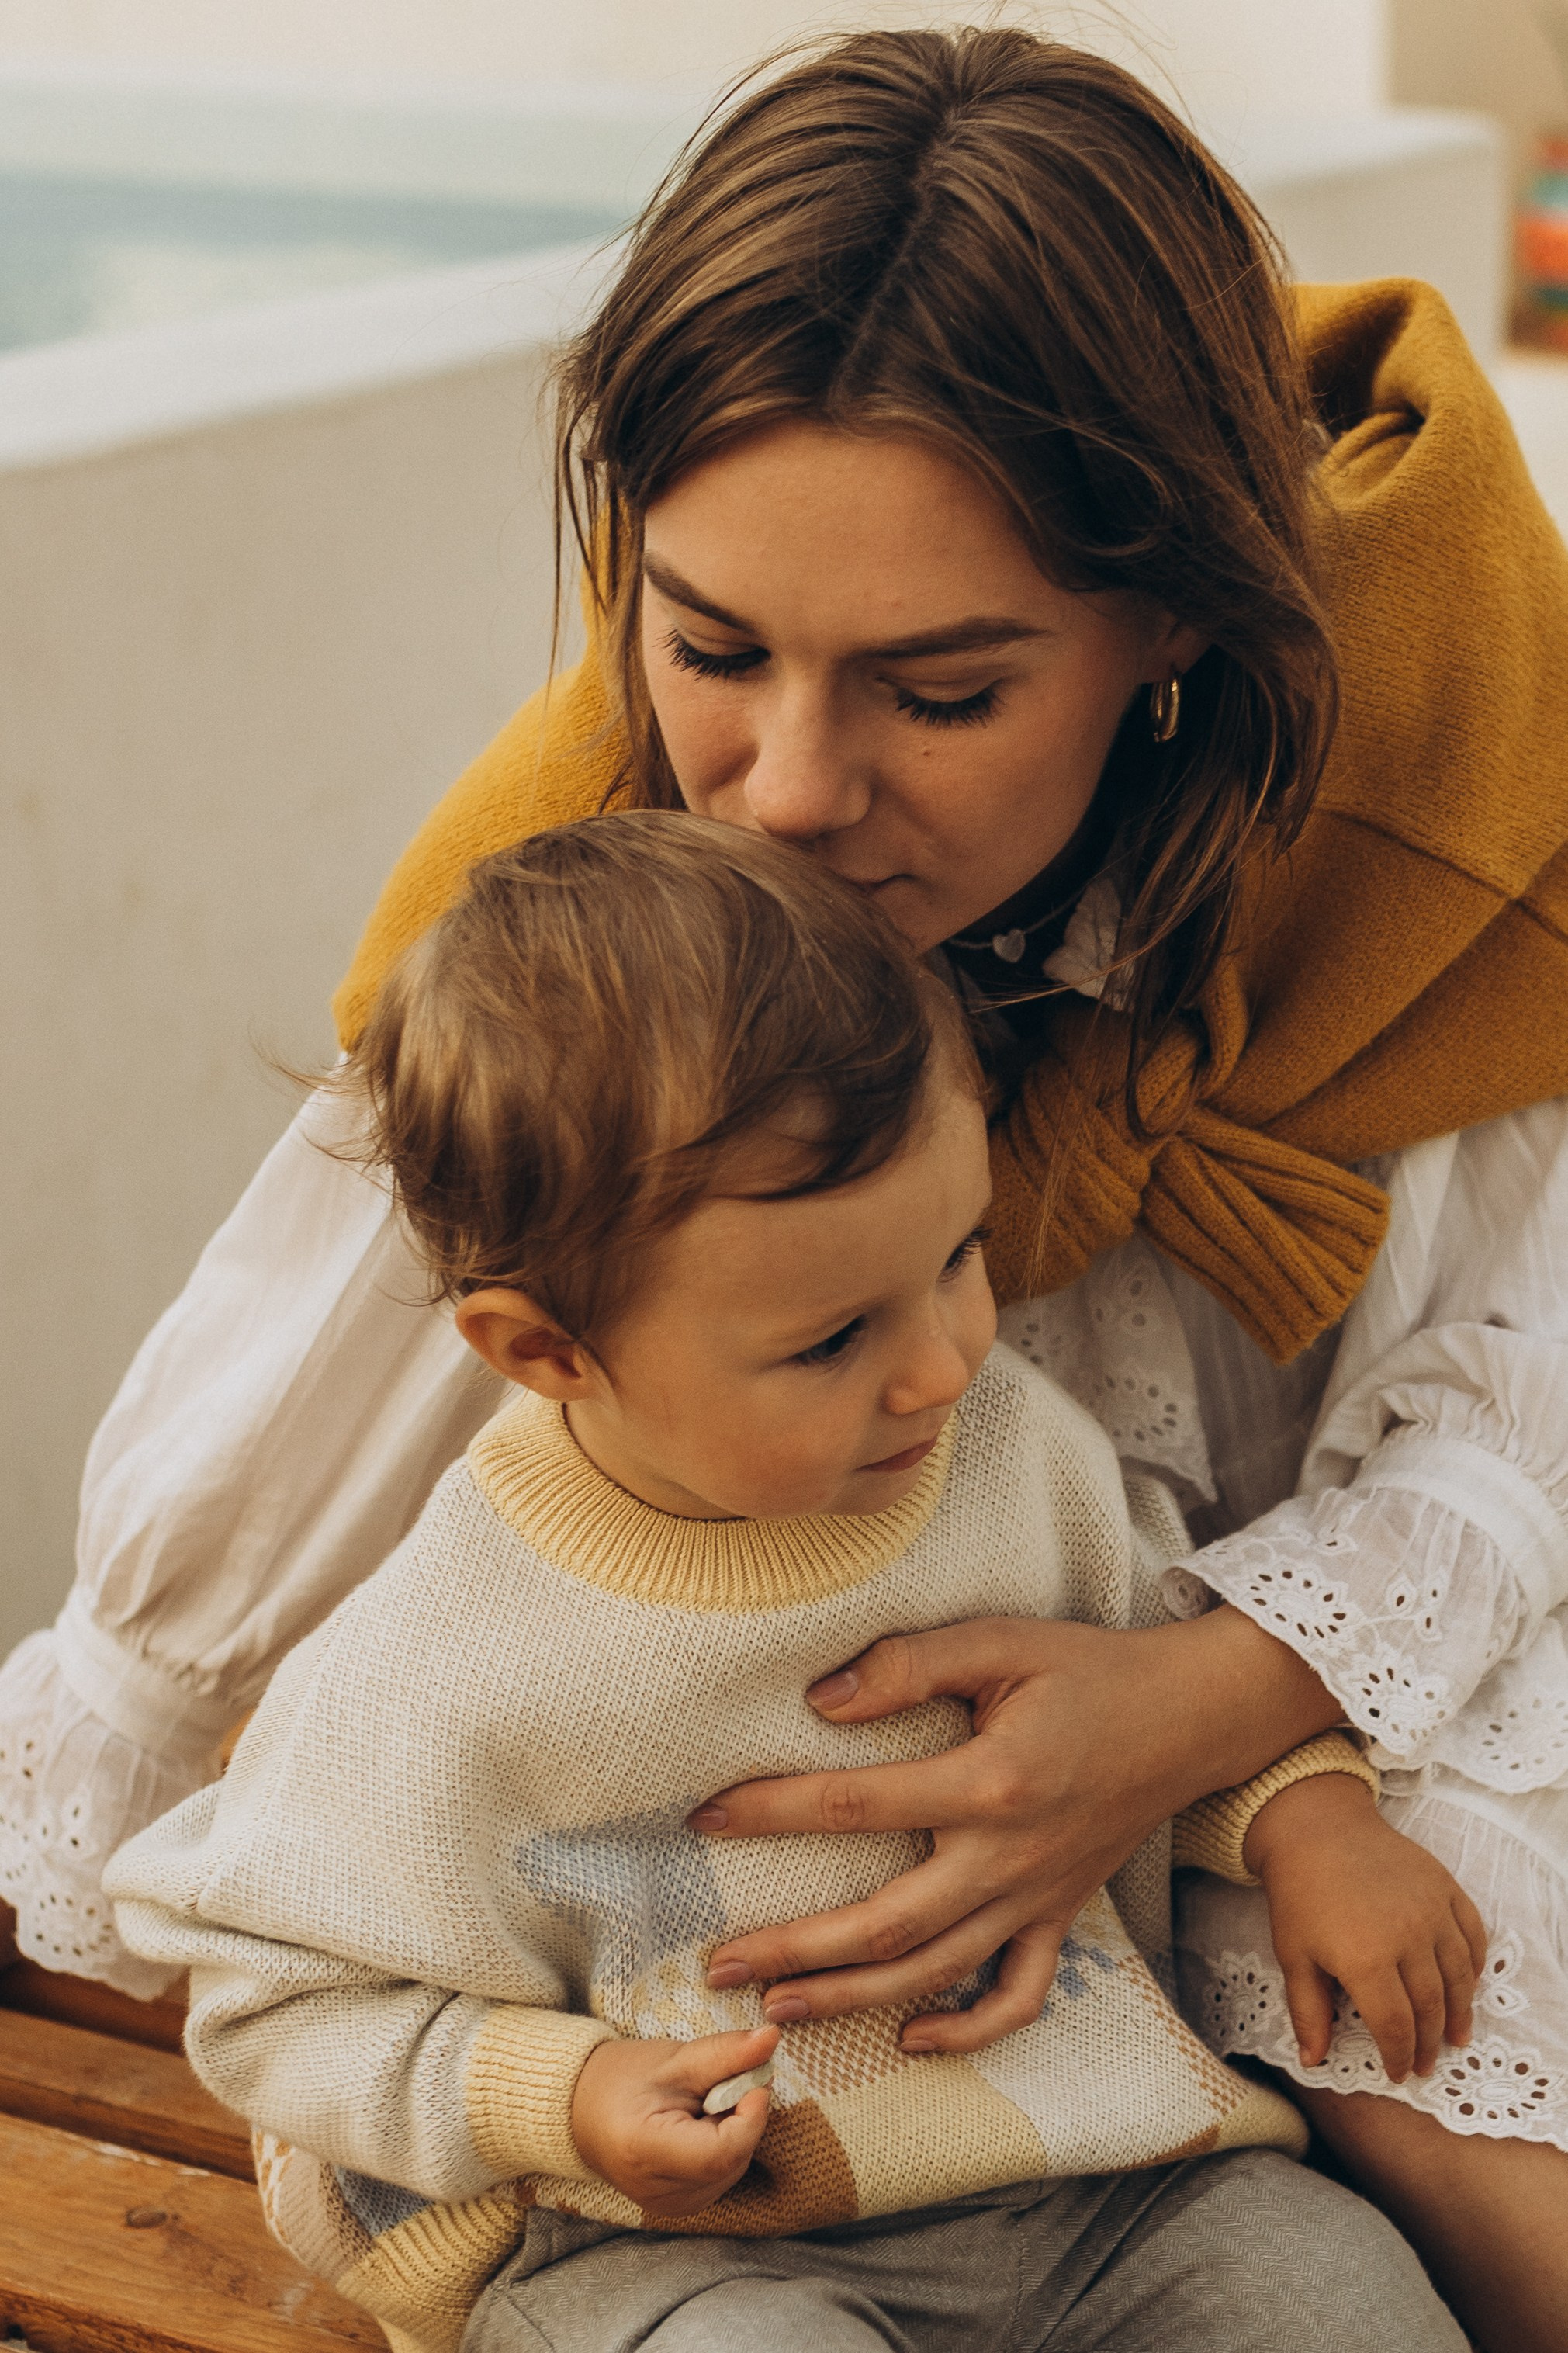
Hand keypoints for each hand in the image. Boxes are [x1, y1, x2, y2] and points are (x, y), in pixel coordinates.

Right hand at [569, 2025, 777, 2217]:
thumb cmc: (621, 2080)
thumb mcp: (674, 2059)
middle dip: (742, 2115)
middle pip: (733, 2158)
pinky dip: (723, 2146)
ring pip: (734, 2167)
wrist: (580, 2111)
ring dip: (734, 2130)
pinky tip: (698, 2126)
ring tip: (701, 2103)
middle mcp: (660, 2194)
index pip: (725, 2150)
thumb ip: (726, 2053)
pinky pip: (722, 2176)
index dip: (750, 2112)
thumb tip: (772, 2037)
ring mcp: (670, 2208)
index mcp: (647, 2153)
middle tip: (720, 2083)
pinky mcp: (679, 2209)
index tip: (752, 2075)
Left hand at [689, 1608, 1338, 2054]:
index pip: (856, 1804)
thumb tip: (819, 1702)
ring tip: (775, 2009)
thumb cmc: (1086, 1669)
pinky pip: (1017, 1996)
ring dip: (850, 2000)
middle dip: (793, 1950)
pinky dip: (966, 2030)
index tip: (705, 1815)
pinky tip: (910, 2038)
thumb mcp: (999, 1642)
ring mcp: (1037, 1898)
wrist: (1187, 1714)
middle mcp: (1009, 1858)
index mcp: (989, 1782)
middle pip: (884, 1925)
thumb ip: (907, 1665)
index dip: (771, 1810)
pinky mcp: (1061, 1917)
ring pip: (934, 1973)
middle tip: (719, 1962)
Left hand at [1243, 1774, 1487, 2080]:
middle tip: (1426, 2064)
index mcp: (1365, 1959)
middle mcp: (1406, 1937)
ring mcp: (1431, 1910)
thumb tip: (1314, 2062)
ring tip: (1456, 2036)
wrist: (1315, 1828)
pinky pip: (1472, 1934)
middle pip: (1430, 2007)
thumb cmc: (1298, 1893)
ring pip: (1459, 1977)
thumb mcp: (1293, 1955)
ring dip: (1460, 2012)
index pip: (1395, 2026)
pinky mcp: (1444, 1886)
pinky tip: (1469, 1984)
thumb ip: (1309, 2012)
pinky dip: (1474, 1964)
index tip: (1397, 2073)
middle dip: (1428, 2043)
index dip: (1398, 2056)